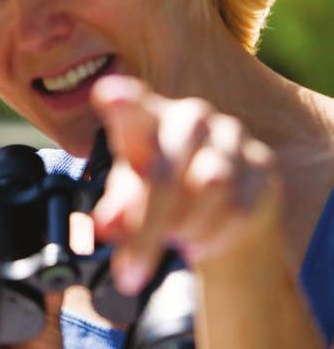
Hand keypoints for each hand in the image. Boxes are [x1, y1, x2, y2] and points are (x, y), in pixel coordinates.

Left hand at [90, 76, 281, 294]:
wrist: (223, 210)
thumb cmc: (162, 194)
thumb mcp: (131, 200)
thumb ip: (118, 209)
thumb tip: (106, 226)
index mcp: (147, 117)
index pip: (133, 105)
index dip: (122, 102)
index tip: (107, 96)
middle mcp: (190, 117)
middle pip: (165, 171)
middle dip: (146, 228)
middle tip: (130, 273)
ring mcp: (231, 135)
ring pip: (209, 188)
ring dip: (185, 228)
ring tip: (175, 240)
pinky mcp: (262, 162)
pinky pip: (239, 209)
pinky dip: (215, 236)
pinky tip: (202, 241)